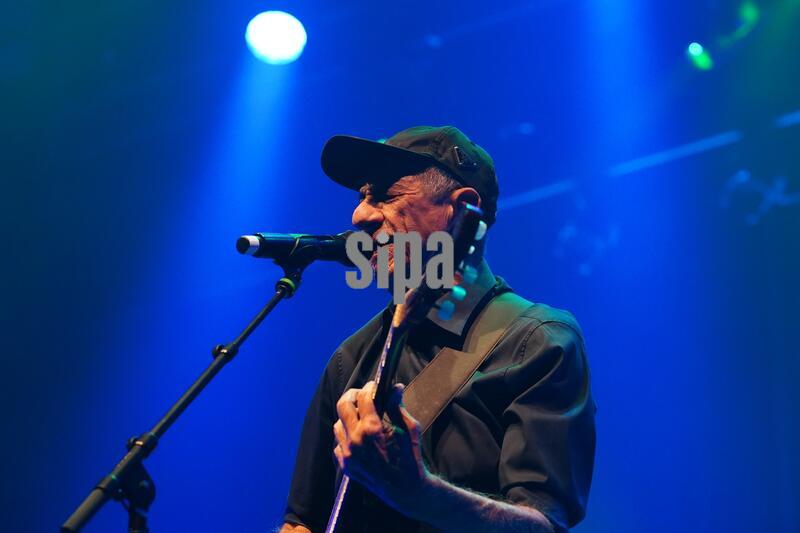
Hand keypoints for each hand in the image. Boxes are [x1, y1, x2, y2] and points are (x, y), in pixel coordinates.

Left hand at [333, 381, 428, 512]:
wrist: (406, 490)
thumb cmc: (411, 459)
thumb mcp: (409, 429)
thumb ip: (398, 406)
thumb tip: (395, 388)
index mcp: (371, 429)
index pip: (363, 397)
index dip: (369, 387)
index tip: (374, 385)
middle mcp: (355, 440)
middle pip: (343, 405)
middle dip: (353, 395)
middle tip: (362, 395)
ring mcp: (348, 454)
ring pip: (338, 424)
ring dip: (349, 417)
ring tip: (362, 418)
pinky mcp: (346, 465)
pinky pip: (339, 443)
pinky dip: (347, 437)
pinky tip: (360, 438)